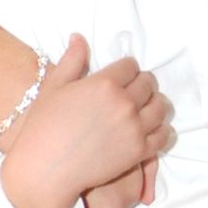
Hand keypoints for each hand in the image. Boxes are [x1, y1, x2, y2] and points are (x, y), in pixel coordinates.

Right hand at [0, 36, 168, 207]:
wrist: (45, 170)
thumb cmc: (43, 128)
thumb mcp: (53, 88)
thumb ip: (71, 61)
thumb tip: (79, 37)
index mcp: (104, 83)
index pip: (131, 66)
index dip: (127, 69)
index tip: (123, 75)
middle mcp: (124, 102)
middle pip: (149, 83)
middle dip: (143, 84)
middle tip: (136, 91)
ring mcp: (134, 128)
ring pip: (161, 107)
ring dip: (156, 104)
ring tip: (147, 108)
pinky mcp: (139, 151)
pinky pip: (163, 135)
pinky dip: (163, 130)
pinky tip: (155, 129)